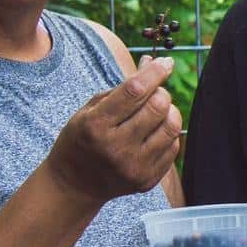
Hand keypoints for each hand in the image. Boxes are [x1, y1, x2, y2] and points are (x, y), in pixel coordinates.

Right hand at [42, 54, 181, 204]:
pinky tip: (153, 133)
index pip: (134, 91)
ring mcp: (133, 167)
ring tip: (156, 112)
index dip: (154, 73)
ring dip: (169, 112)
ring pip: (172, 126)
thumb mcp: (90, 109)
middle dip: (160, 92)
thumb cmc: (82, 139)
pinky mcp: (147, 180)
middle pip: (158, 107)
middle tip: (153, 93)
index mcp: (95, 126)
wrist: (74, 185)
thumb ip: (122, 87)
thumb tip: (154, 62)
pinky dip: (167, 133)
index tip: (167, 62)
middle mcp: (116, 148)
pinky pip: (173, 146)